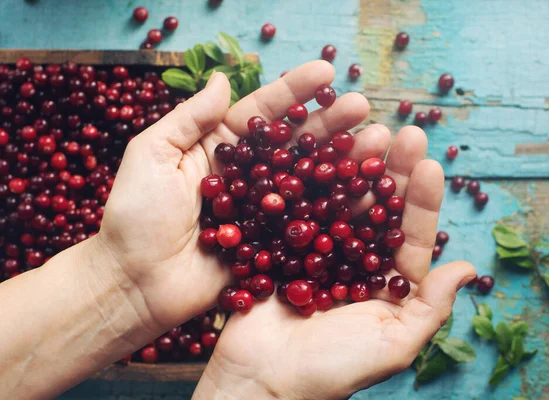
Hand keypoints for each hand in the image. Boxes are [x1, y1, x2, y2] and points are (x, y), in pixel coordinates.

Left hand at [96, 61, 371, 332]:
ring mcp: (265, 212)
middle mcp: (250, 177)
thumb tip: (223, 78)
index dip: (295, 91)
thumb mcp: (152, 154)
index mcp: (222, 148)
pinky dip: (339, 210)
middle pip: (297, 144)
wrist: (134, 284)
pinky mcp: (273, 246)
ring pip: (310, 181)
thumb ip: (189, 118)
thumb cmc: (135, 217)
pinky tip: (368, 194)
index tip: (328, 72)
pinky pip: (309, 225)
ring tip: (378, 143)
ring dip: (344, 162)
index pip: (265, 113)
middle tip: (364, 108)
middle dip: (331, 124)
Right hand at [194, 125, 475, 397]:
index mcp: (386, 285)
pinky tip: (322, 150)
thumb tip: (468, 268)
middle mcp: (355, 262)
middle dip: (394, 171)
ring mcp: (318, 251)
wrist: (261, 380)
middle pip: (379, 209)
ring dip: (357, 167)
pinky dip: (312, 180)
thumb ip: (430, 309)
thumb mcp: (392, 345)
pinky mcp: (284, 246)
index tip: (432, 165)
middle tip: (406, 133)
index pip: (412, 236)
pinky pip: (302, 208)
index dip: (423, 201)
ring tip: (369, 131)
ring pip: (343, 201)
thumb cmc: (330, 370)